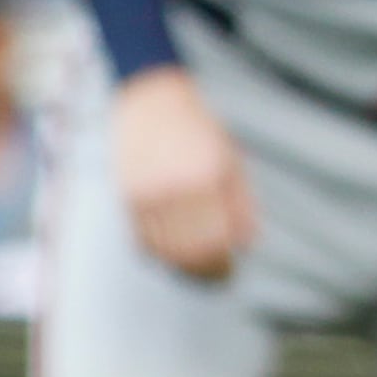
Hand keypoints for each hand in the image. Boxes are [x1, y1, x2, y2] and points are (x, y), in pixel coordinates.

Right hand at [109, 64, 254, 281]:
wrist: (150, 98)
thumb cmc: (196, 127)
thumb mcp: (229, 158)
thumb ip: (241, 201)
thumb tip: (248, 242)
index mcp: (208, 176)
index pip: (217, 238)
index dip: (222, 263)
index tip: (228, 271)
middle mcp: (176, 186)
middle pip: (190, 250)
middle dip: (204, 271)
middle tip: (214, 278)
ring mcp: (149, 191)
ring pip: (164, 248)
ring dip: (180, 265)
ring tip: (194, 269)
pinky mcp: (128, 194)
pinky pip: (142, 237)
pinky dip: (156, 252)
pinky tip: (169, 254)